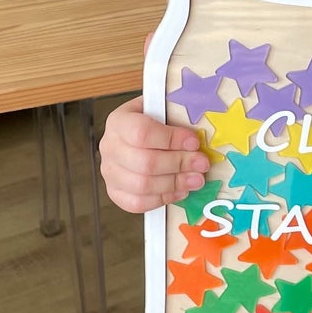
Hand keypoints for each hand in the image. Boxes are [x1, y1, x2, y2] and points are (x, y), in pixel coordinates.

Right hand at [100, 96, 208, 213]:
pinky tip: (180, 191)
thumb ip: (174, 115)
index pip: (142, 132)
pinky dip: (162, 199)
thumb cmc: (152, 122)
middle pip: (145, 162)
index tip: (194, 142)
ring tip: (196, 179)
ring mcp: (110, 172)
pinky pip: (137, 203)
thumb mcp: (160, 109)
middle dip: (179, 164)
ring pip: (142, 185)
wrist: (133, 135)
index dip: (171, 139)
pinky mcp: (115, 192)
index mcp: (118, 122)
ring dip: (175, 183)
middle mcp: (110, 147)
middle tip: (201, 164)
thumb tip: (199, 129)